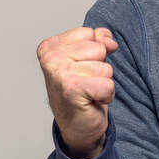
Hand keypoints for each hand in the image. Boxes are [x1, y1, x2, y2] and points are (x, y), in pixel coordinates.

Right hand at [36, 26, 118, 158]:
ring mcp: (59, 74)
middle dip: (101, 66)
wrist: (77, 125)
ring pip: (106, 67)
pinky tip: (92, 100)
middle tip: (87, 82)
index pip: (90, 33)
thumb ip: (98, 40)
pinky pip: (108, 84)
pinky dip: (106, 95)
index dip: (96, 52)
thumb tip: (108, 39)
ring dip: (104, 82)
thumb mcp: (89, 59)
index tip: (84, 68)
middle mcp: (50, 59)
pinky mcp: (72, 90)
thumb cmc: (83, 90)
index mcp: (50, 47)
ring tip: (89, 92)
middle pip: (99, 49)